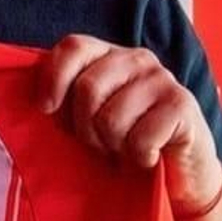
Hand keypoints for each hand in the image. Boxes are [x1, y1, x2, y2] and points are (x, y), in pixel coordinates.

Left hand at [37, 35, 221, 214]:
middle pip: (88, 88)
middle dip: (84, 129)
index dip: (53, 79)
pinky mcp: (183, 105)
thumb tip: (38, 102)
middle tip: (99, 144)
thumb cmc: (126, 143)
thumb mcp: (89, 119)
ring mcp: (163, 79)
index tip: (46, 110)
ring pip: (111, 118)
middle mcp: (138, 59)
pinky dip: (139, 157)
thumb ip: (66, 101)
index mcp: (109, 56)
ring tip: (125, 149)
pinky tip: (149, 156)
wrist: (182, 174)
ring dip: (113, 147)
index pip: (73, 47)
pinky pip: (140, 138)